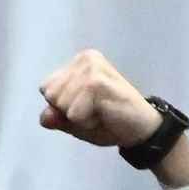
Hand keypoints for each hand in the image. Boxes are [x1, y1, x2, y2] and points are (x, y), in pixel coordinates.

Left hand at [36, 49, 161, 150]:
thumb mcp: (76, 122)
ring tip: (102, 113)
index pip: (47, 89)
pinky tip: (106, 115)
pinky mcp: (97, 81)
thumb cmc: (110, 123)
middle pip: (51, 95)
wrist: (143, 130)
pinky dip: (87, 121)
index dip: (63, 107)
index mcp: (78, 63)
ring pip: (61, 103)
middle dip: (70, 111)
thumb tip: (44, 117)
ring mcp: (91, 68)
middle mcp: (84, 59)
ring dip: (80, 117)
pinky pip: (74, 112)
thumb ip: (56, 117)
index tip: (88, 108)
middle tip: (97, 111)